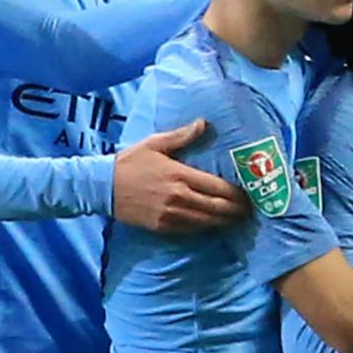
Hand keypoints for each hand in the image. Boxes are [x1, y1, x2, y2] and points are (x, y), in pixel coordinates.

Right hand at [112, 120, 246, 231]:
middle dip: (237, 210)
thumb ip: (182, 136)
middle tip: (249, 210)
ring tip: (237, 219)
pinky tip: (214, 224)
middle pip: (217, 208)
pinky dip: (205, 227)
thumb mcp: (155, 143)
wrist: (103, 187)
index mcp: (179, 174)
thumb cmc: (130, 162)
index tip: (249, 194)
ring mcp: (170, 214)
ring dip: (225, 221)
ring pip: (207, 221)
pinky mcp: (162, 227)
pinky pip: (191, 230)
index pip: (218, 187)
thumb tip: (204, 123)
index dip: (237, 194)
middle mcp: (178, 197)